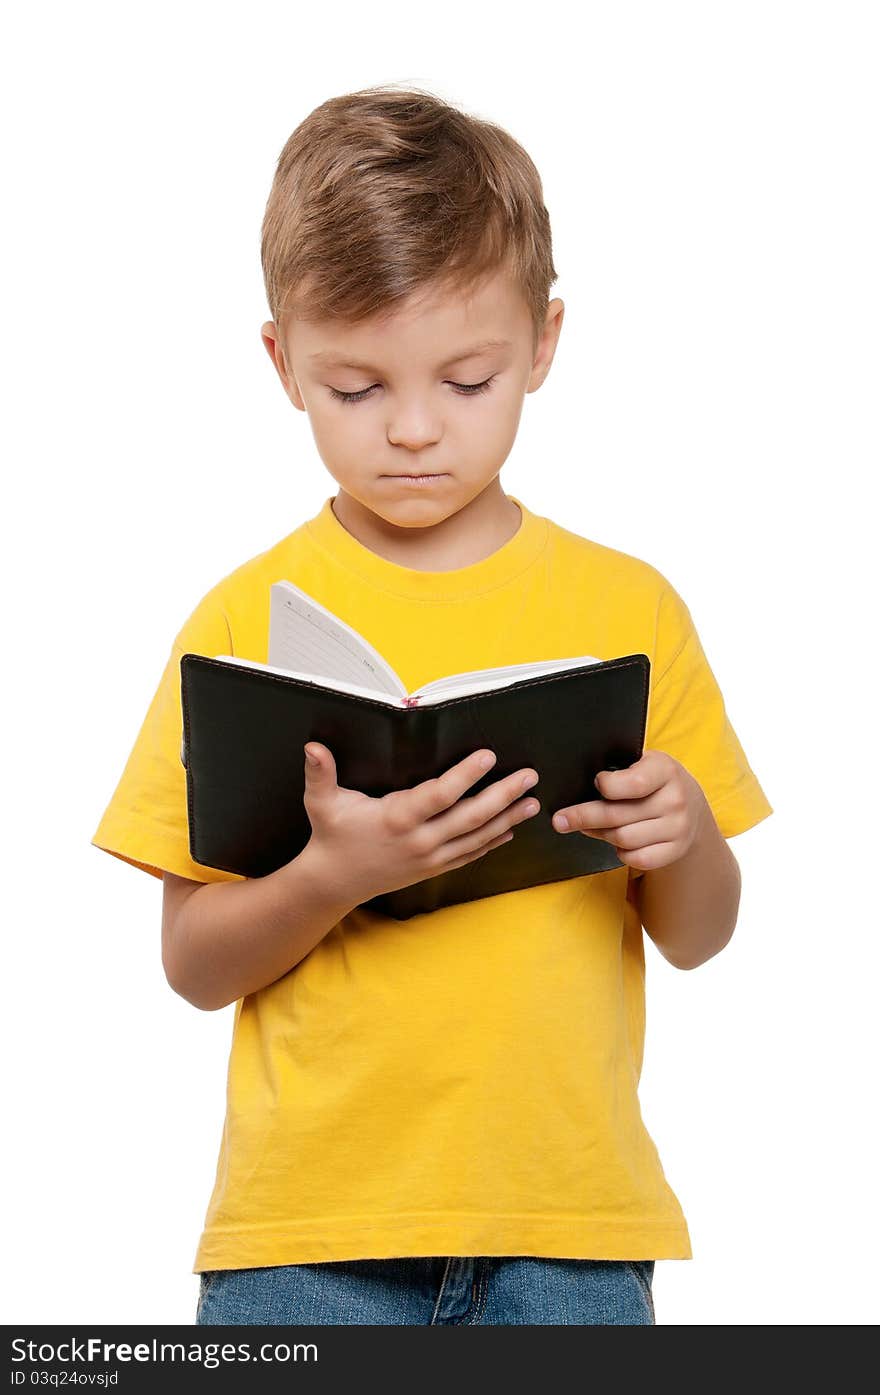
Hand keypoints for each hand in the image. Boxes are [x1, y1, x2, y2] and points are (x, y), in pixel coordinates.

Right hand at [300, 743, 541, 905]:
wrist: (333, 883)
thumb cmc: (330, 837)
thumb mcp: (322, 803)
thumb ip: (320, 773)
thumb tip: (312, 746)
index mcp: (397, 818)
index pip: (440, 794)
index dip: (466, 775)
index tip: (488, 756)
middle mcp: (419, 840)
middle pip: (470, 816)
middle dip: (503, 795)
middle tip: (529, 777)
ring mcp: (429, 857)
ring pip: (477, 837)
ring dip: (508, 819)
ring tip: (533, 802)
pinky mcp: (432, 868)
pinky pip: (469, 855)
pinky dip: (492, 842)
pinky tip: (510, 829)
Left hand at [551, 749, 709, 871]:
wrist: (691, 805)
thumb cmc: (655, 781)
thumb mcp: (643, 763)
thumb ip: (619, 770)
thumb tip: (577, 785)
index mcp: (665, 770)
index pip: (632, 783)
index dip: (606, 785)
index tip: (595, 783)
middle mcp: (676, 799)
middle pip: (618, 816)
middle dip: (583, 817)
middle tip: (560, 820)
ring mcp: (678, 828)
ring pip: (623, 839)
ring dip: (600, 834)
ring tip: (591, 826)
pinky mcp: (675, 850)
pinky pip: (636, 858)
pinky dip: (621, 852)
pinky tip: (617, 842)